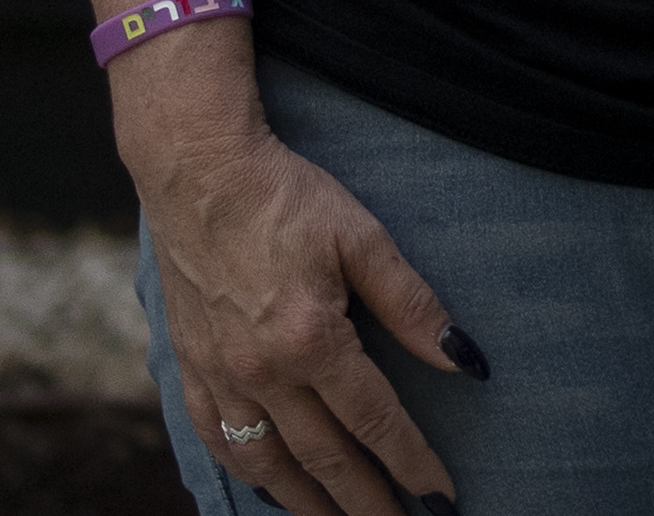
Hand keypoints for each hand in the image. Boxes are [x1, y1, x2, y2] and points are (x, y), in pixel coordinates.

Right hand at [143, 115, 476, 515]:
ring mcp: (220, 376)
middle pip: (325, 459)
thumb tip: (462, 358)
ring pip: (269, 464)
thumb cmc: (285, 196)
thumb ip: (411, 304)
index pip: (376, 421)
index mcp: (311, 341)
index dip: (413, 464)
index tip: (441, 496)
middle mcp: (262, 372)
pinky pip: (219, 441)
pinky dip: (248, 472)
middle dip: (367, 503)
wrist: (197, 171)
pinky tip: (270, 487)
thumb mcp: (361, 238)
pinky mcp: (190, 367)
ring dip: (308, 503)